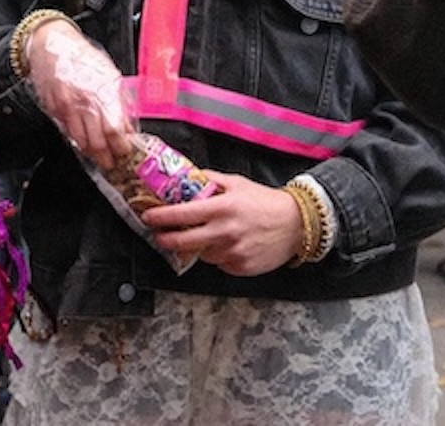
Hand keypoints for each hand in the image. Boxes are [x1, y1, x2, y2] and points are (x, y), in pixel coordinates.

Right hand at [25, 18, 133, 167]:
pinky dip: (78, 141)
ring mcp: (66, 108)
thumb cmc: (82, 57)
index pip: (114, 130)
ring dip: (92, 154)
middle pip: (97, 142)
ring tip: (101, 158)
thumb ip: (120, 101)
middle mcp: (83, 102)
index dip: (121, 146)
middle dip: (107, 157)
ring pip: (81, 142)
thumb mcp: (109, 75)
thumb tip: (128, 126)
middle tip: (113, 163)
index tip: (127, 152)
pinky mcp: (53, 111)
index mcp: (101, 92)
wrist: (51, 45)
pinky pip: (68, 133)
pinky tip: (85, 143)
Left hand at [142, 171, 312, 276]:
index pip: (182, 214)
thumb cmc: (265, 201)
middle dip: (166, 240)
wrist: (296, 224)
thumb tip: (187, 176)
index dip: (161, 217)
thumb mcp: (236, 183)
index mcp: (222, 208)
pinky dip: (218, 255)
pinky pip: (219, 263)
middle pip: (184, 242)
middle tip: (159, 236)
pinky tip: (228, 244)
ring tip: (206, 235)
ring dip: (197, 246)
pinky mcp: (240, 267)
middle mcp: (225, 232)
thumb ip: (210, 180)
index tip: (148, 217)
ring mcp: (232, 252)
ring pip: (202, 254)